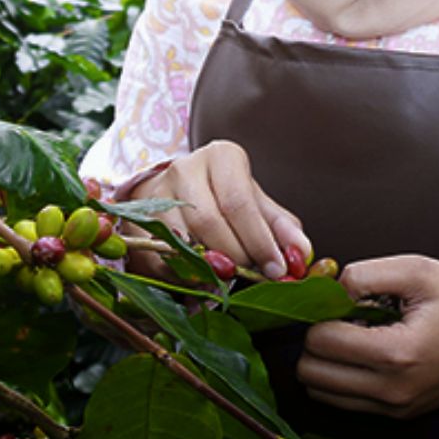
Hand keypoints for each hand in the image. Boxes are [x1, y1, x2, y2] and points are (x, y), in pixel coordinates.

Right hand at [124, 139, 309, 281]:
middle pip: (209, 222)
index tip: (276, 270)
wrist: (178, 191)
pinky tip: (200, 282)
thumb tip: (302, 253)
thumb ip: (280, 227)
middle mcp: (185, 168)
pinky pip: (159, 256)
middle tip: (250, 276)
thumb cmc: (225, 198)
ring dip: (208, 269)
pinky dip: (182, 276)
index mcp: (221, 156)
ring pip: (182, 240)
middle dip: (235, 257)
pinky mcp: (137, 220)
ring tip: (227, 280)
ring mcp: (156, 192)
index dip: (259, 241)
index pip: (239, 202)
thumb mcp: (257, 204)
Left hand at [297, 255, 438, 418]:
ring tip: (353, 336)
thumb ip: (364, 274)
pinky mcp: (397, 415)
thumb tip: (327, 289)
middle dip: (315, 340)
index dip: (320, 313)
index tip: (339, 300)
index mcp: (398, 354)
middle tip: (340, 318)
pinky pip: (343, 402)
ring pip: (320, 393)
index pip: (320, 342)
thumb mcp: (417, 269)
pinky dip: (341, 378)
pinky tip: (365, 353)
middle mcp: (393, 391)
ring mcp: (395, 409)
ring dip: (325, 362)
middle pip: (310, 373)